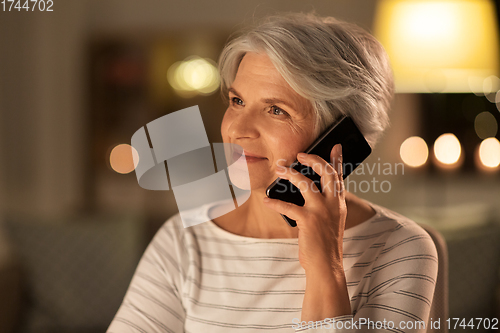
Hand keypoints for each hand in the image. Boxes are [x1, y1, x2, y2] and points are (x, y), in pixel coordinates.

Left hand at [263, 144, 346, 274]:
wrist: (326, 266)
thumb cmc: (324, 244)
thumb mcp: (330, 221)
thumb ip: (323, 205)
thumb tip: (305, 190)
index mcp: (339, 204)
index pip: (340, 176)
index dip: (338, 159)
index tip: (336, 146)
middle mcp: (333, 204)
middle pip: (326, 172)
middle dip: (313, 159)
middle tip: (300, 154)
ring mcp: (321, 211)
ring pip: (306, 183)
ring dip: (290, 174)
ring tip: (279, 169)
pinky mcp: (308, 220)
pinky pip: (288, 206)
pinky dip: (275, 202)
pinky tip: (266, 200)